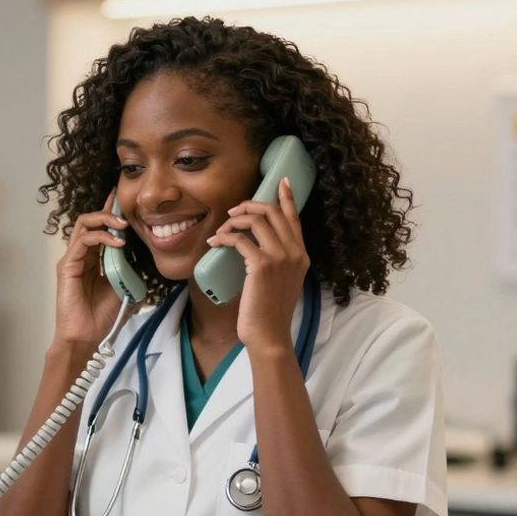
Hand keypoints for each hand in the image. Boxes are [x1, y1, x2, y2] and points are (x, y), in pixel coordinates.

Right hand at [53, 193, 128, 350]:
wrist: (87, 336)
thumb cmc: (103, 317)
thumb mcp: (125, 288)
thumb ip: (131, 271)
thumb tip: (147, 260)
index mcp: (94, 260)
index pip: (100, 229)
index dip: (110, 213)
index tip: (123, 200)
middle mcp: (82, 255)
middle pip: (91, 221)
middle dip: (108, 211)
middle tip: (125, 210)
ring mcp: (73, 259)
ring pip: (85, 224)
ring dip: (105, 220)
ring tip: (123, 226)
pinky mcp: (68, 265)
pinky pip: (83, 241)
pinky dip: (101, 237)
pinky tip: (118, 243)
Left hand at [206, 178, 309, 351]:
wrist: (270, 334)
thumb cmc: (270, 312)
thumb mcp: (281, 282)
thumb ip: (277, 262)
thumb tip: (254, 245)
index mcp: (302, 255)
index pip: (294, 218)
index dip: (287, 197)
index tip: (281, 181)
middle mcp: (295, 253)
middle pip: (273, 212)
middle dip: (250, 205)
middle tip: (234, 212)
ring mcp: (280, 257)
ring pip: (256, 220)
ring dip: (234, 220)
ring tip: (221, 229)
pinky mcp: (262, 265)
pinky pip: (239, 239)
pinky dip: (224, 237)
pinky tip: (214, 242)